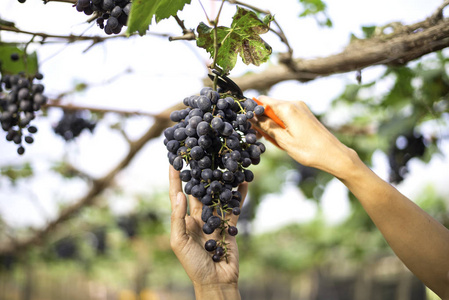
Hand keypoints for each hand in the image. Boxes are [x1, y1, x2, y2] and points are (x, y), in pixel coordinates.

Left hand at [169, 165, 246, 298]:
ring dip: (220, 180)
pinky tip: (243, 182)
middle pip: (198, 190)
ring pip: (217, 195)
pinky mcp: (229, 225)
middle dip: (199, 173)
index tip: (173, 159)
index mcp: (184, 220)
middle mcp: (198, 216)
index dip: (175, 177)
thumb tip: (179, 194)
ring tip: (222, 162)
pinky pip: (234, 206)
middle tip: (200, 153)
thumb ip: (178, 218)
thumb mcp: (178, 242)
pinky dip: (239, 195)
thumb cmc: (192, 264)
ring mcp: (214, 220)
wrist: (216, 281)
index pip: (177, 194)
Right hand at [251, 96, 357, 178]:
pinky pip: (286, 114)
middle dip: (261, 118)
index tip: (246, 122)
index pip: (262, 100)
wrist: (333, 154)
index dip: (252, 109)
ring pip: (277, 110)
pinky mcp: (304, 113)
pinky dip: (279, 123)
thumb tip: (252, 117)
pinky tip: (281, 137)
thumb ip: (266, 127)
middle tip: (257, 135)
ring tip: (269, 139)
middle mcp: (294, 103)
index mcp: (287, 108)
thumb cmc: (309, 150)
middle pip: (269, 105)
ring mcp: (300, 107)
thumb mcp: (283, 141)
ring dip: (270, 122)